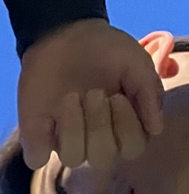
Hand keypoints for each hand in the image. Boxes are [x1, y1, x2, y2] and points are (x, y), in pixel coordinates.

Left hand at [18, 20, 163, 170]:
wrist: (66, 34)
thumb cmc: (106, 51)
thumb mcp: (137, 63)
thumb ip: (150, 93)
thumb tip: (155, 128)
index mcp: (123, 127)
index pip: (132, 149)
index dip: (126, 126)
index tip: (118, 96)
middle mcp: (96, 140)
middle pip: (103, 158)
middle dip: (100, 123)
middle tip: (94, 93)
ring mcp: (65, 141)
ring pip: (73, 158)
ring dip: (74, 126)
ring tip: (71, 97)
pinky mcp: (37, 138)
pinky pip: (37, 159)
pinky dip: (41, 141)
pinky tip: (48, 117)